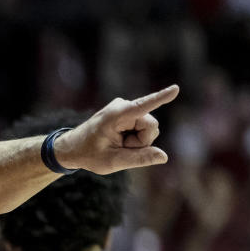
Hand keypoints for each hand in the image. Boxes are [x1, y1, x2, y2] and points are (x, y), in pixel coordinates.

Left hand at [55, 84, 179, 174]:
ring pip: (149, 128)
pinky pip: (144, 127)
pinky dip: (135, 138)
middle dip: (141, 142)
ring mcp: (126, 107)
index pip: (142, 107)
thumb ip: (138, 159)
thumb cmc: (89, 154)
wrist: (73, 147)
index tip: (176, 88)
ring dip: (137, 142)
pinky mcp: (129, 112)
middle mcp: (123, 106)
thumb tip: (163, 156)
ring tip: (118, 144)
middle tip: (119, 147)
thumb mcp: (112, 162)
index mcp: (116, 116)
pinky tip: (120, 140)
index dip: (160, 98)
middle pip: (151, 127)